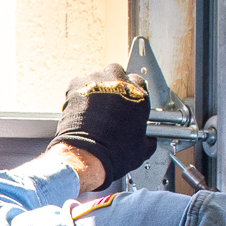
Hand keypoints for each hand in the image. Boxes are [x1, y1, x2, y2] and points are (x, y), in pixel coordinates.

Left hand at [48, 63, 152, 190]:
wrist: (88, 154)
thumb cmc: (115, 152)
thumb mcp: (142, 150)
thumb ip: (148, 139)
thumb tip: (148, 140)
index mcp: (139, 96)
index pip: (139, 82)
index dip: (132, 90)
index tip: (127, 99)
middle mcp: (119, 84)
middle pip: (117, 71)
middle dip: (113, 81)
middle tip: (109, 98)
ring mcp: (97, 82)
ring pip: (97, 75)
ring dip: (96, 86)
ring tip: (93, 104)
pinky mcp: (77, 86)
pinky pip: (78, 83)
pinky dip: (78, 91)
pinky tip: (80, 105)